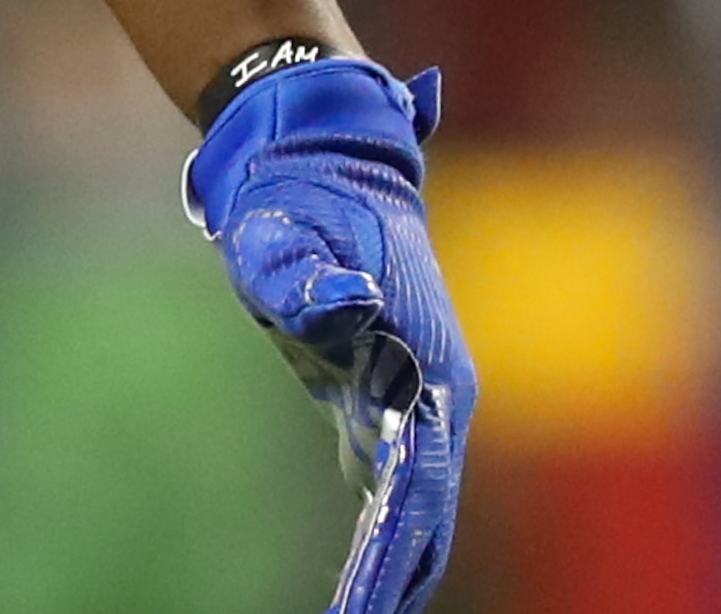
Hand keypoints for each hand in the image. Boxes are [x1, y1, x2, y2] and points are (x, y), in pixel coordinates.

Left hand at [186, 56, 472, 613]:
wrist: (326, 152)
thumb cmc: (298, 194)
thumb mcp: (283, 228)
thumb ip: (304, 274)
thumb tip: (344, 304)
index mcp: (423, 363)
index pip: (417, 484)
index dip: (395, 551)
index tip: (363, 608)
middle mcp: (437, 388)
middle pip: (425, 507)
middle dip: (396, 576)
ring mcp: (420, 390)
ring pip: (418, 498)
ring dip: (397, 562)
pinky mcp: (389, 388)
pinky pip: (398, 476)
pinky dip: (387, 529)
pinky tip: (365, 578)